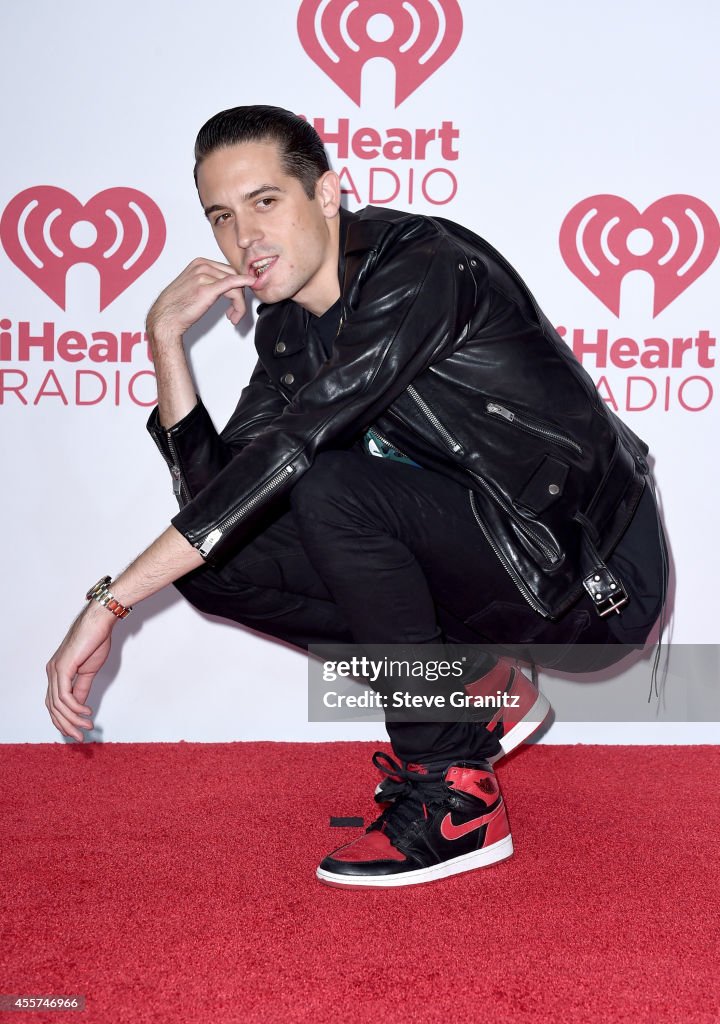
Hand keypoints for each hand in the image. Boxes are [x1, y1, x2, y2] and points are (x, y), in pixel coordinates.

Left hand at [45, 604, 114, 740]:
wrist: (99, 622)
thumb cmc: (95, 641)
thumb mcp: (88, 671)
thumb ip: (82, 689)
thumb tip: (79, 707)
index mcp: (57, 673)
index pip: (54, 703)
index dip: (63, 720)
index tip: (76, 731)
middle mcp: (52, 672)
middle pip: (53, 707)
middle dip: (66, 725)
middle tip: (81, 737)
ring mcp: (55, 670)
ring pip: (58, 704)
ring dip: (73, 719)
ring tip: (87, 726)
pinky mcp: (62, 668)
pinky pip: (65, 695)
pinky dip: (75, 707)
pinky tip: (87, 712)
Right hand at [146, 258, 256, 338]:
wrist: (166, 318)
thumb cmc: (178, 306)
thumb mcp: (195, 287)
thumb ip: (210, 282)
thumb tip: (230, 286)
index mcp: (199, 263)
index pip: (228, 271)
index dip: (237, 286)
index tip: (236, 302)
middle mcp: (202, 266)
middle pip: (234, 276)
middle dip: (239, 295)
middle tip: (236, 312)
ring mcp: (204, 276)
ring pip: (235, 285)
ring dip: (239, 304)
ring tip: (233, 317)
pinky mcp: (207, 288)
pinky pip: (232, 284)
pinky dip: (244, 288)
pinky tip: (249, 292)